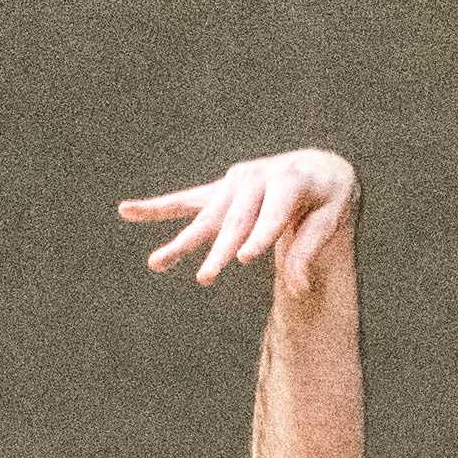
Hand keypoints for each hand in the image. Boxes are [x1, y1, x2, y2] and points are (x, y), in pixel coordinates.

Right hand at [120, 147, 355, 293]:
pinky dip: (155, 207)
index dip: (259, 236)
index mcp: (289, 180)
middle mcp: (256, 177)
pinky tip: (126, 209)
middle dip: (218, 251)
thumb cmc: (326, 198)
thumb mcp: (331, 219)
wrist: (315, 168)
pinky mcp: (219, 190)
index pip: (271, 216)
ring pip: (206, 218)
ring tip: (156, 264)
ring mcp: (234, 183)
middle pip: (234, 221)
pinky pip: (184, 201)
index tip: (244, 258)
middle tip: (205, 278)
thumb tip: (298, 289)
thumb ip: (311, 250)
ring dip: (182, 242)